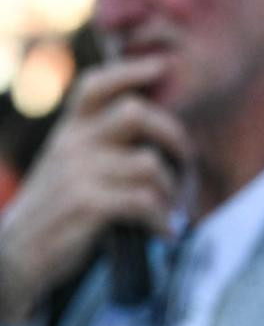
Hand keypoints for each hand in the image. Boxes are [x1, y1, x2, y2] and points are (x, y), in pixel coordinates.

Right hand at [0, 57, 189, 320]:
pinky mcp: (88, 204)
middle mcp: (72, 145)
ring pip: (150, 164)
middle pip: (137, 114)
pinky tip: (163, 232)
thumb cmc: (57, 213)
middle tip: (185, 164)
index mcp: (68, 133)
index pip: (95, 87)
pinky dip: (162, 220)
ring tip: (169, 210)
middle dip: (174, 138)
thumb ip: (99, 147)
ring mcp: (78, 173)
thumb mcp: (68, 169)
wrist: (16, 258)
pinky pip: (146, 201)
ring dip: (170, 191)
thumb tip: (157, 132)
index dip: (130, 71)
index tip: (162, 67)